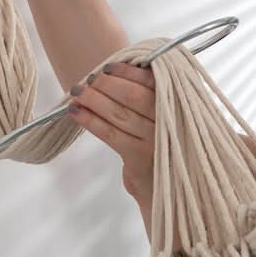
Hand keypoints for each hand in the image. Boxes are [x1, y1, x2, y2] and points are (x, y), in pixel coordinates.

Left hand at [68, 62, 156, 206]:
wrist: (168, 189)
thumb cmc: (161, 148)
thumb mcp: (165, 120)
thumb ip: (151, 96)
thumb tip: (114, 73)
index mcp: (178, 106)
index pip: (153, 81)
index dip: (129, 72)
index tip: (109, 66)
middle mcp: (170, 122)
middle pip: (134, 96)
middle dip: (107, 84)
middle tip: (89, 79)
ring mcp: (155, 141)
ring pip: (119, 113)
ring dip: (94, 99)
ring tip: (77, 92)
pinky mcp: (139, 158)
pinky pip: (110, 134)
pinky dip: (91, 120)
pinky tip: (77, 112)